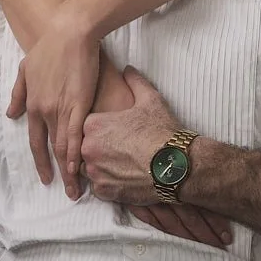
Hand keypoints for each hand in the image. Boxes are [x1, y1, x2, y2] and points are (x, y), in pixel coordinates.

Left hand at [6, 11, 100, 196]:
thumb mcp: (25, 70)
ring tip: (76, 189)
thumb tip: (11, 114)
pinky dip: (77, 154)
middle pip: (50, 149)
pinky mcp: (79, 104)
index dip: (41, 161)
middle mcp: (44, 111)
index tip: (46, 178)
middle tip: (66, 192)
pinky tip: (81, 169)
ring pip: (63, 147)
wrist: (69, 33)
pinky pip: (76, 135)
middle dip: (58, 173)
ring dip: (70, 170)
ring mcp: (61, 109)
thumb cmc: (49, 48)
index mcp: (32, 104)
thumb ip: (18, 94)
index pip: (35, 141)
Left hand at [82, 67, 230, 247]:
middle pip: (84, 148)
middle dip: (98, 149)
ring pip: (90, 169)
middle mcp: (88, 149)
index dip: (100, 128)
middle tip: (120, 149)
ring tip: (123, 164)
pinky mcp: (105, 192)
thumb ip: (134, 82)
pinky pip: (100, 187)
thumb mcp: (150, 99)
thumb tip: (128, 69)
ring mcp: (95, 172)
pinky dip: (109, 184)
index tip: (114, 131)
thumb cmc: (162, 131)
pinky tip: (125, 177)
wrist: (177, 165)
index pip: (85, 125)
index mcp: (93, 125)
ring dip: (101, 167)